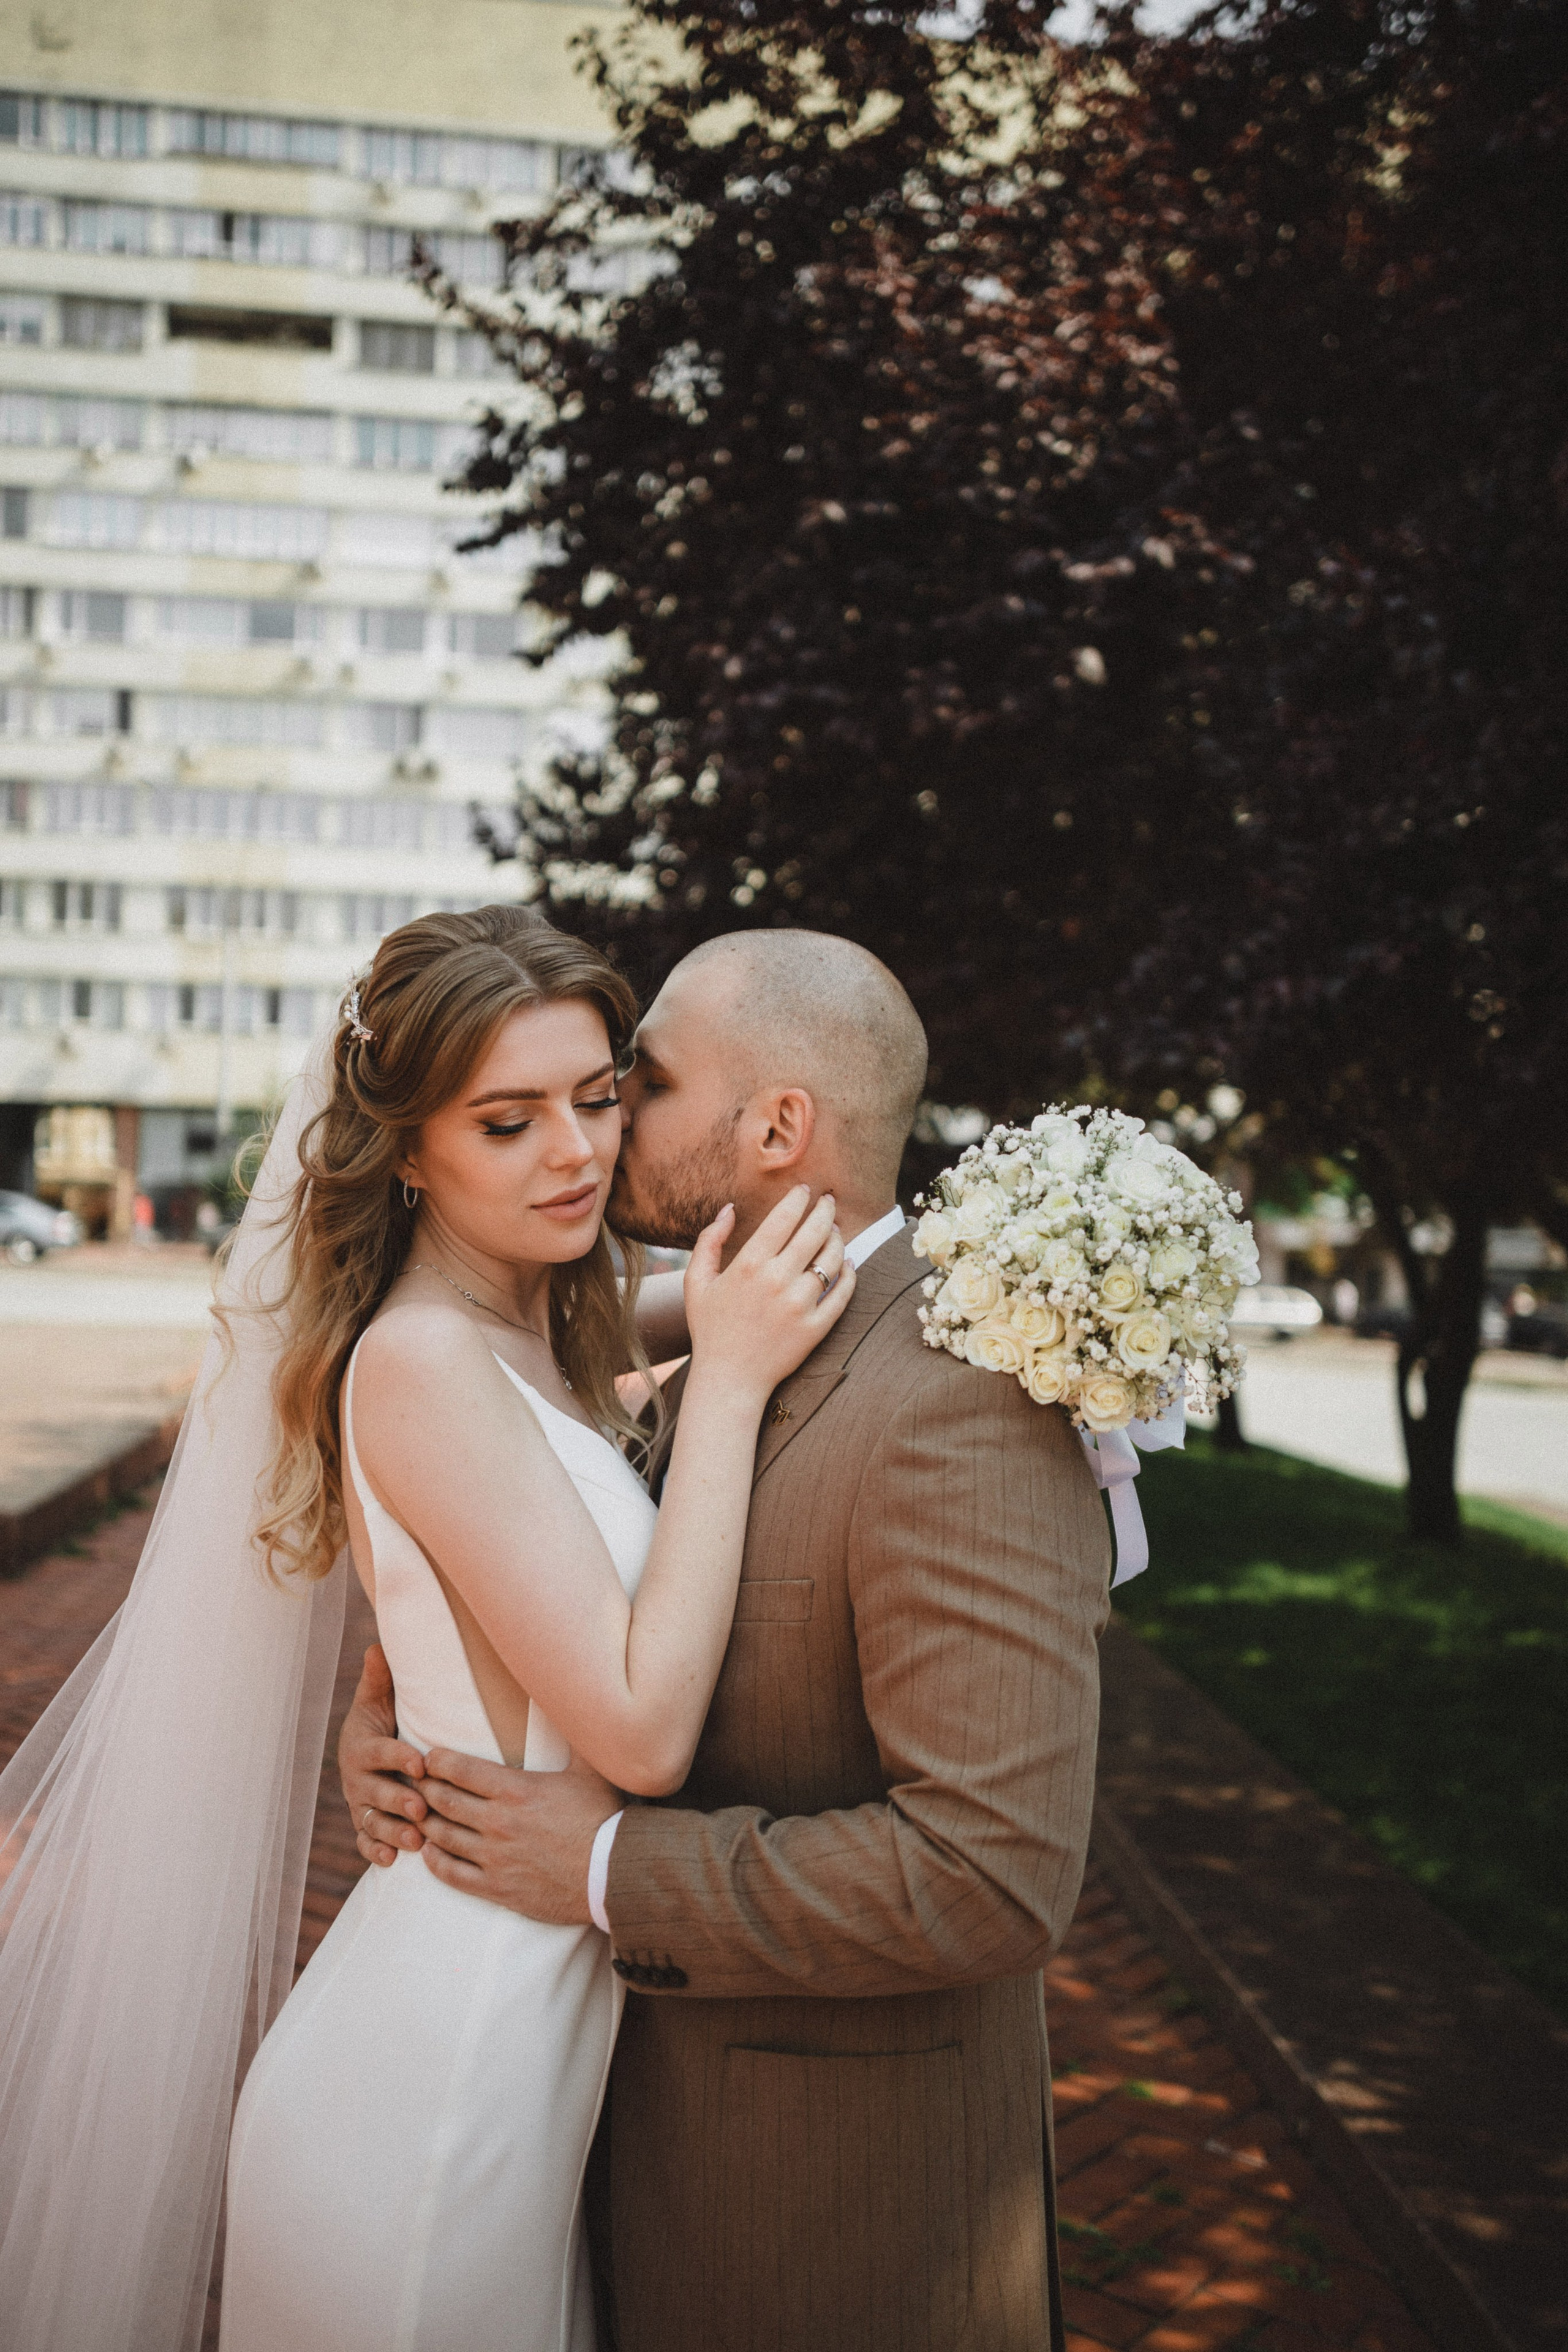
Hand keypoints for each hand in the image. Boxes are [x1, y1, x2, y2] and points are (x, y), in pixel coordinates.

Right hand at [338, 1643, 428, 1868]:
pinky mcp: (365, 1825)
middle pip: (375, 1792)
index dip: (397, 1757)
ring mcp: (360, 1805)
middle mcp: (357, 1779)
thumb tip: (377, 1644)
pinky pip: (365, 1842)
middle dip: (397, 1800)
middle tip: (420, 1806)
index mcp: (362, 1747)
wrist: (372, 1751)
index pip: (379, 1753)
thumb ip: (380, 1678)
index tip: (419, 1761)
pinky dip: (375, 1851)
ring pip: (371, 1822)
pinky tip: (390, 1861)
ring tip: (415, 1839)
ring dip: (392, 1832)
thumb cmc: (383, 1721)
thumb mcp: (379, 1699)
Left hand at [418, 1746, 620, 1924]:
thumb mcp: (589, 1771)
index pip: (460, 1769)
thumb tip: (573, 1703)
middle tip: (415, 1781)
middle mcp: (498, 1822)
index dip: (437, 1761)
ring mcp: (495, 1858)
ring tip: (417, 1813)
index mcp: (516, 1790)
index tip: (429, 1757)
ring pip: (442, 1836)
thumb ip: (573, 1737)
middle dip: (424, 1788)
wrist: (612, 1875)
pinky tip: (428, 1852)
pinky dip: (434, 1861)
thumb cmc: (603, 1819)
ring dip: (424, 1822)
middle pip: (443, 1800)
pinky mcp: (497, 1888)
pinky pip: (452, 1874)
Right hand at [682, 1185, 854, 1407]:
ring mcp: (800, 1305)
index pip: (783, 1218)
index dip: (798, 1199)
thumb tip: (730, 1209)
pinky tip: (848, 1263)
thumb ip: (710, 1241)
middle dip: (825, 1210)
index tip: (805, 1190)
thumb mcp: (696, 1282)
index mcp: (748, 1265)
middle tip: (829, 1201)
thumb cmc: (710, 1328)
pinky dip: (850, 1273)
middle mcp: (777, 1281)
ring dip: (837, 1238)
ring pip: (832, 1259)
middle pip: (814, 1232)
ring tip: (835, 1231)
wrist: (729, 1379)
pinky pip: (843, 1293)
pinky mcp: (816, 1327)